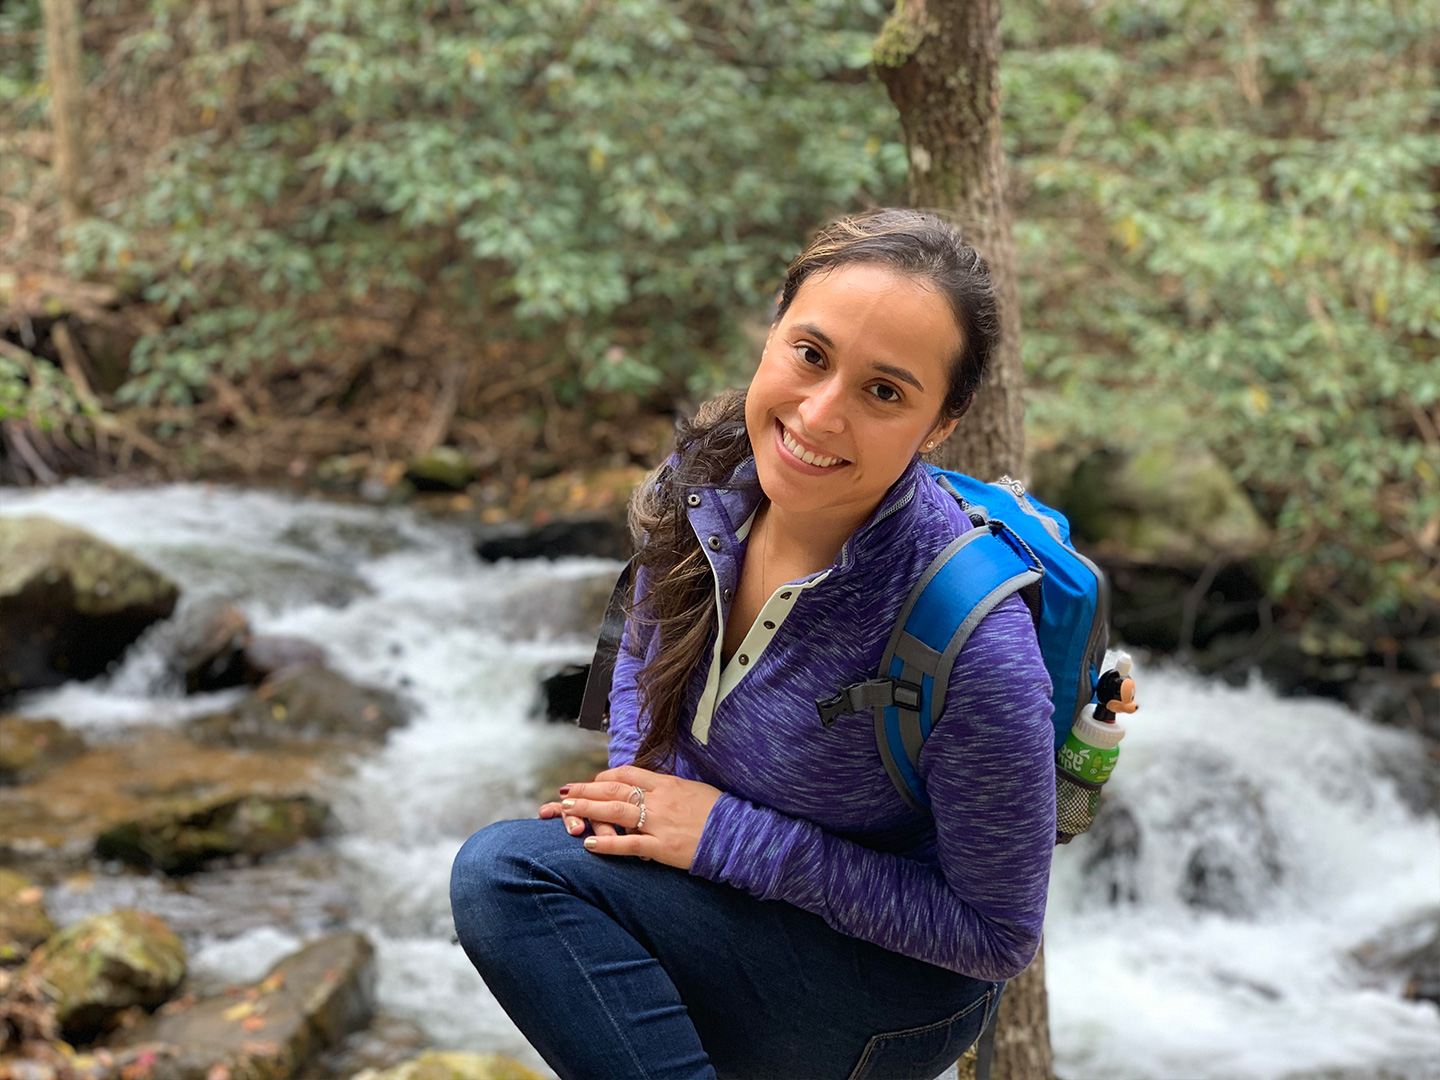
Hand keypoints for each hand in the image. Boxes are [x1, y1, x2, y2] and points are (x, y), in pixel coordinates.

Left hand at [550, 765, 723, 870]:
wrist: (740, 835)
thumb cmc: (720, 813)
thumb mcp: (694, 790)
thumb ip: (670, 789)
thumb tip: (652, 789)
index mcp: (668, 784)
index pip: (627, 773)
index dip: (604, 777)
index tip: (590, 782)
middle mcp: (660, 799)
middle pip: (614, 789)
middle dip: (585, 790)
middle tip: (563, 792)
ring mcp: (660, 823)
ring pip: (615, 811)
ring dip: (587, 809)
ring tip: (565, 810)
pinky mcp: (663, 846)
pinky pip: (630, 844)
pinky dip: (608, 843)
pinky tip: (589, 843)